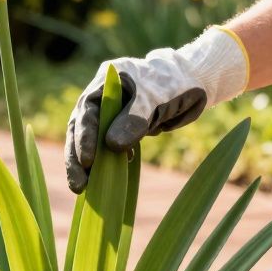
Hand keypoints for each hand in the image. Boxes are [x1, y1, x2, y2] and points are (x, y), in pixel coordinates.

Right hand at [64, 27, 247, 192]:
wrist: (194, 85)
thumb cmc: (174, 84)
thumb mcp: (156, 98)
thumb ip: (134, 119)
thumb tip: (111, 146)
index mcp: (106, 81)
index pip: (86, 111)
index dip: (84, 137)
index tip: (87, 161)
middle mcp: (102, 97)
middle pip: (81, 128)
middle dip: (77, 157)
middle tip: (77, 185)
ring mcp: (110, 113)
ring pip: (92, 140)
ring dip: (88, 165)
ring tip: (82, 189)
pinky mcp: (121, 127)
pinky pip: (108, 147)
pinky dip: (106, 163)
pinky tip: (106, 180)